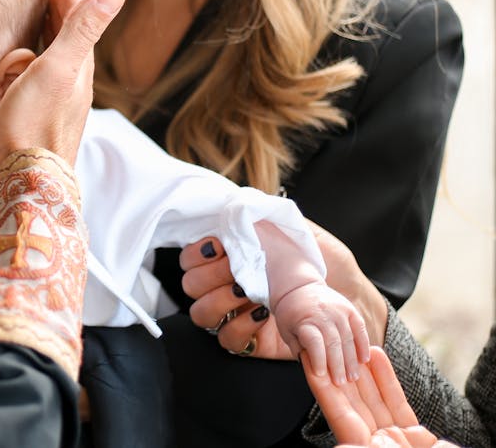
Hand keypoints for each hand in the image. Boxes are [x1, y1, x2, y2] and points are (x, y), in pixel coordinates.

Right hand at [0, 0, 124, 162]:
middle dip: (57, 15)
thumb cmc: (38, 121)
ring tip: (33, 27)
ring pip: (44, 62)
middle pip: (64, 40)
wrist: (29, 176)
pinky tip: (10, 74)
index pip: (77, 22)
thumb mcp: (60, 67)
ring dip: (38, 42)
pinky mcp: (33, 116)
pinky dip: (20, 72)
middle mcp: (70, 83)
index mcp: (78, 67)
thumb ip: (83, 28)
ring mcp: (52, 101)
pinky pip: (26, 85)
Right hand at [180, 225, 389, 359]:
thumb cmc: (331, 267)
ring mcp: (237, 315)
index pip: (192, 257)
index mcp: (235, 259)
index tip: (221, 246)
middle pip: (190, 284)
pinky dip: (242, 326)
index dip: (197, 252)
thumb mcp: (304, 235)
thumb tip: (244, 204)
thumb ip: (273, 219)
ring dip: (220, 301)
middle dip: (210, 275)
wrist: (357, 302)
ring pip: (201, 313)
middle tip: (237, 270)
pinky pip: (228, 339)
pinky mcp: (251, 343)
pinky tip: (264, 315)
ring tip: (249, 293)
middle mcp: (228, 286)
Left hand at [273, 282, 369, 384]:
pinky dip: (363, 344)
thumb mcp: (287, 332)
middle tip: (342, 384)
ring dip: (352, 360)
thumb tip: (312, 370)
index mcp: (304, 320)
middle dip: (338, 365)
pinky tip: (364, 359)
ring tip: (354, 377)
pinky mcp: (350, 309)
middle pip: (334, 343)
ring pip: (348, 338)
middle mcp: (323, 314)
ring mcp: (338, 310)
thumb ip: (300, 350)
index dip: (318, 359)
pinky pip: (360, 328)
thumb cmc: (290, 315)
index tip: (322, 376)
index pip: (314, 341)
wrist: (299, 287)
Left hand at [304, 347, 454, 447]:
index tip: (309, 362)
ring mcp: (390, 438)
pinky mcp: (411, 434)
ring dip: (363, 370)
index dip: (322, 387)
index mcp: (362, 447)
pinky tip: (377, 357)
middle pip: (351, 401)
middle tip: (325, 343)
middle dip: (338, 372)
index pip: (337, 412)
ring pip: (373, 397)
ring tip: (353, 344)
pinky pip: (395, 402)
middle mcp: (371, 442)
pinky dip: (386, 380)